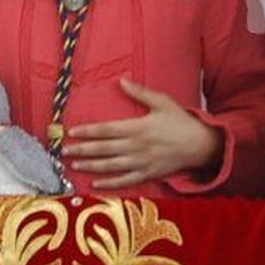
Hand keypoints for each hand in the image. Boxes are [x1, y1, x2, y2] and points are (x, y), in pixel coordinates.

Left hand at [63, 78, 221, 190]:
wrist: (200, 144)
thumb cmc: (180, 121)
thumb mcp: (162, 102)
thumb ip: (140, 93)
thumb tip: (121, 81)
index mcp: (138, 127)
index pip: (106, 130)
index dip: (88, 131)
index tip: (72, 132)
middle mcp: (137, 146)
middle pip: (104, 149)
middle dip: (82, 150)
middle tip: (64, 151)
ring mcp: (142, 162)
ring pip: (111, 166)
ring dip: (91, 166)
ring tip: (75, 165)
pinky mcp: (148, 174)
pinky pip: (125, 181)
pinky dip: (110, 184)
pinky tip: (96, 183)